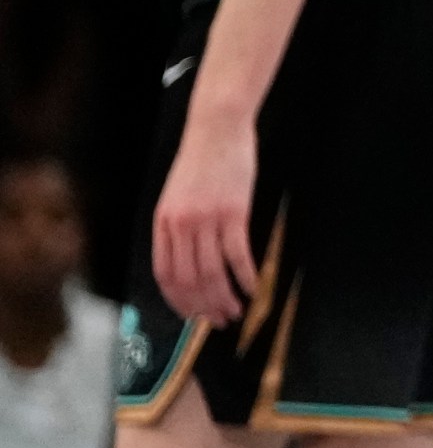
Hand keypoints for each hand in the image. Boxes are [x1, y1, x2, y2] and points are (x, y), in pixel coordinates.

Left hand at [153, 114, 259, 325]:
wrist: (217, 127)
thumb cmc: (201, 161)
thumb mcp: (176, 196)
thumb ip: (177, 227)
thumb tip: (187, 261)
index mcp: (163, 223)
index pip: (165, 275)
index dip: (179, 301)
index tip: (194, 316)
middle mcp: (180, 225)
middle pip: (190, 279)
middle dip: (204, 306)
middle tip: (221, 320)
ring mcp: (207, 218)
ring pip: (213, 272)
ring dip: (225, 297)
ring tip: (238, 310)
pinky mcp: (234, 211)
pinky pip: (238, 254)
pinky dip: (246, 276)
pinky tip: (254, 287)